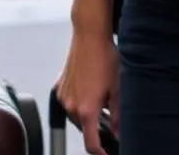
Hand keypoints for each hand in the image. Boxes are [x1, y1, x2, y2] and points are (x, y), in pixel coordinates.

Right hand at [54, 27, 119, 153]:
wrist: (89, 35)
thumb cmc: (104, 57)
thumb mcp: (117, 89)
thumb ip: (117, 116)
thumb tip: (118, 132)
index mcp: (86, 110)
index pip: (91, 144)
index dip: (101, 152)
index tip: (107, 152)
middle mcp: (71, 106)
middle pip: (84, 129)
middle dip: (96, 126)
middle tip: (109, 114)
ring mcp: (63, 96)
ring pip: (76, 115)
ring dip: (87, 113)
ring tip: (101, 94)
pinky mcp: (59, 86)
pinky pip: (70, 102)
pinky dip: (79, 101)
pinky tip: (90, 86)